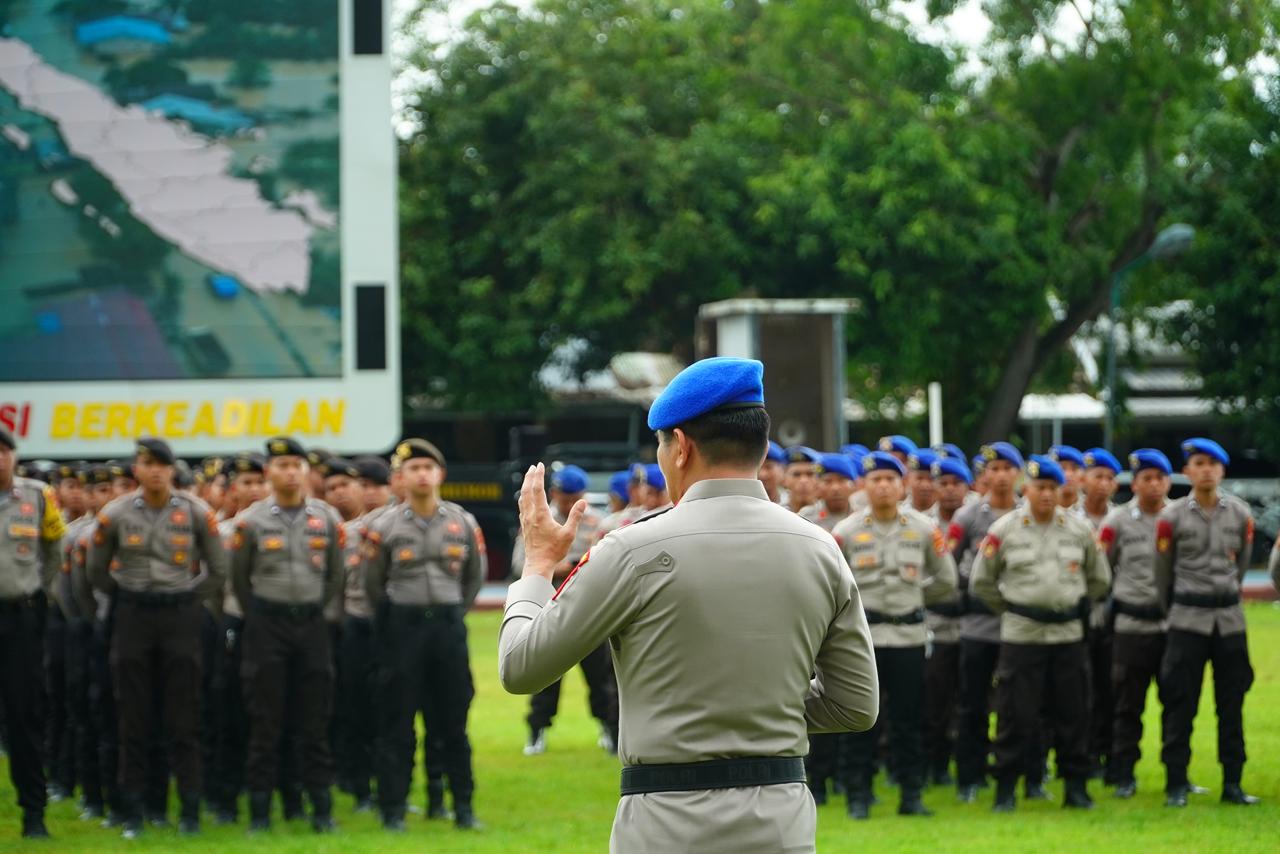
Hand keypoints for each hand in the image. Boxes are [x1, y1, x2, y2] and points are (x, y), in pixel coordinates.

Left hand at [517, 463, 587, 580]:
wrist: (538, 565)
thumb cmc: (554, 551)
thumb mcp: (569, 534)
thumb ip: (575, 517)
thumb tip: (583, 501)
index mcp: (541, 514)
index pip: (538, 489)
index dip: (539, 476)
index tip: (540, 465)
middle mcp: (531, 515)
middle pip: (527, 491)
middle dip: (530, 477)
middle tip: (534, 467)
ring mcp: (526, 521)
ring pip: (522, 498)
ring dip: (526, 486)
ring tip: (528, 478)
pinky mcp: (524, 526)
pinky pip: (522, 507)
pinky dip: (523, 497)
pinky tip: (525, 498)